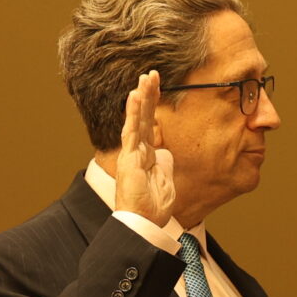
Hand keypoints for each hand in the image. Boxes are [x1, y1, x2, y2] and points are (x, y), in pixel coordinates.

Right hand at [112, 71, 179, 226]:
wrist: (145, 223)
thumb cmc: (153, 207)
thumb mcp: (166, 181)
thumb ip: (165, 164)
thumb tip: (166, 152)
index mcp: (147, 154)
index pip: (150, 122)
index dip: (153, 103)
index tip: (157, 84)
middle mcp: (137, 150)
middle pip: (142, 116)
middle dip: (147, 93)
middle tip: (151, 73)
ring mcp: (132, 153)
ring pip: (136, 119)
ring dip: (140, 97)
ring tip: (145, 78)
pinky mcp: (130, 158)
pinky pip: (132, 131)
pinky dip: (133, 113)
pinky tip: (135, 96)